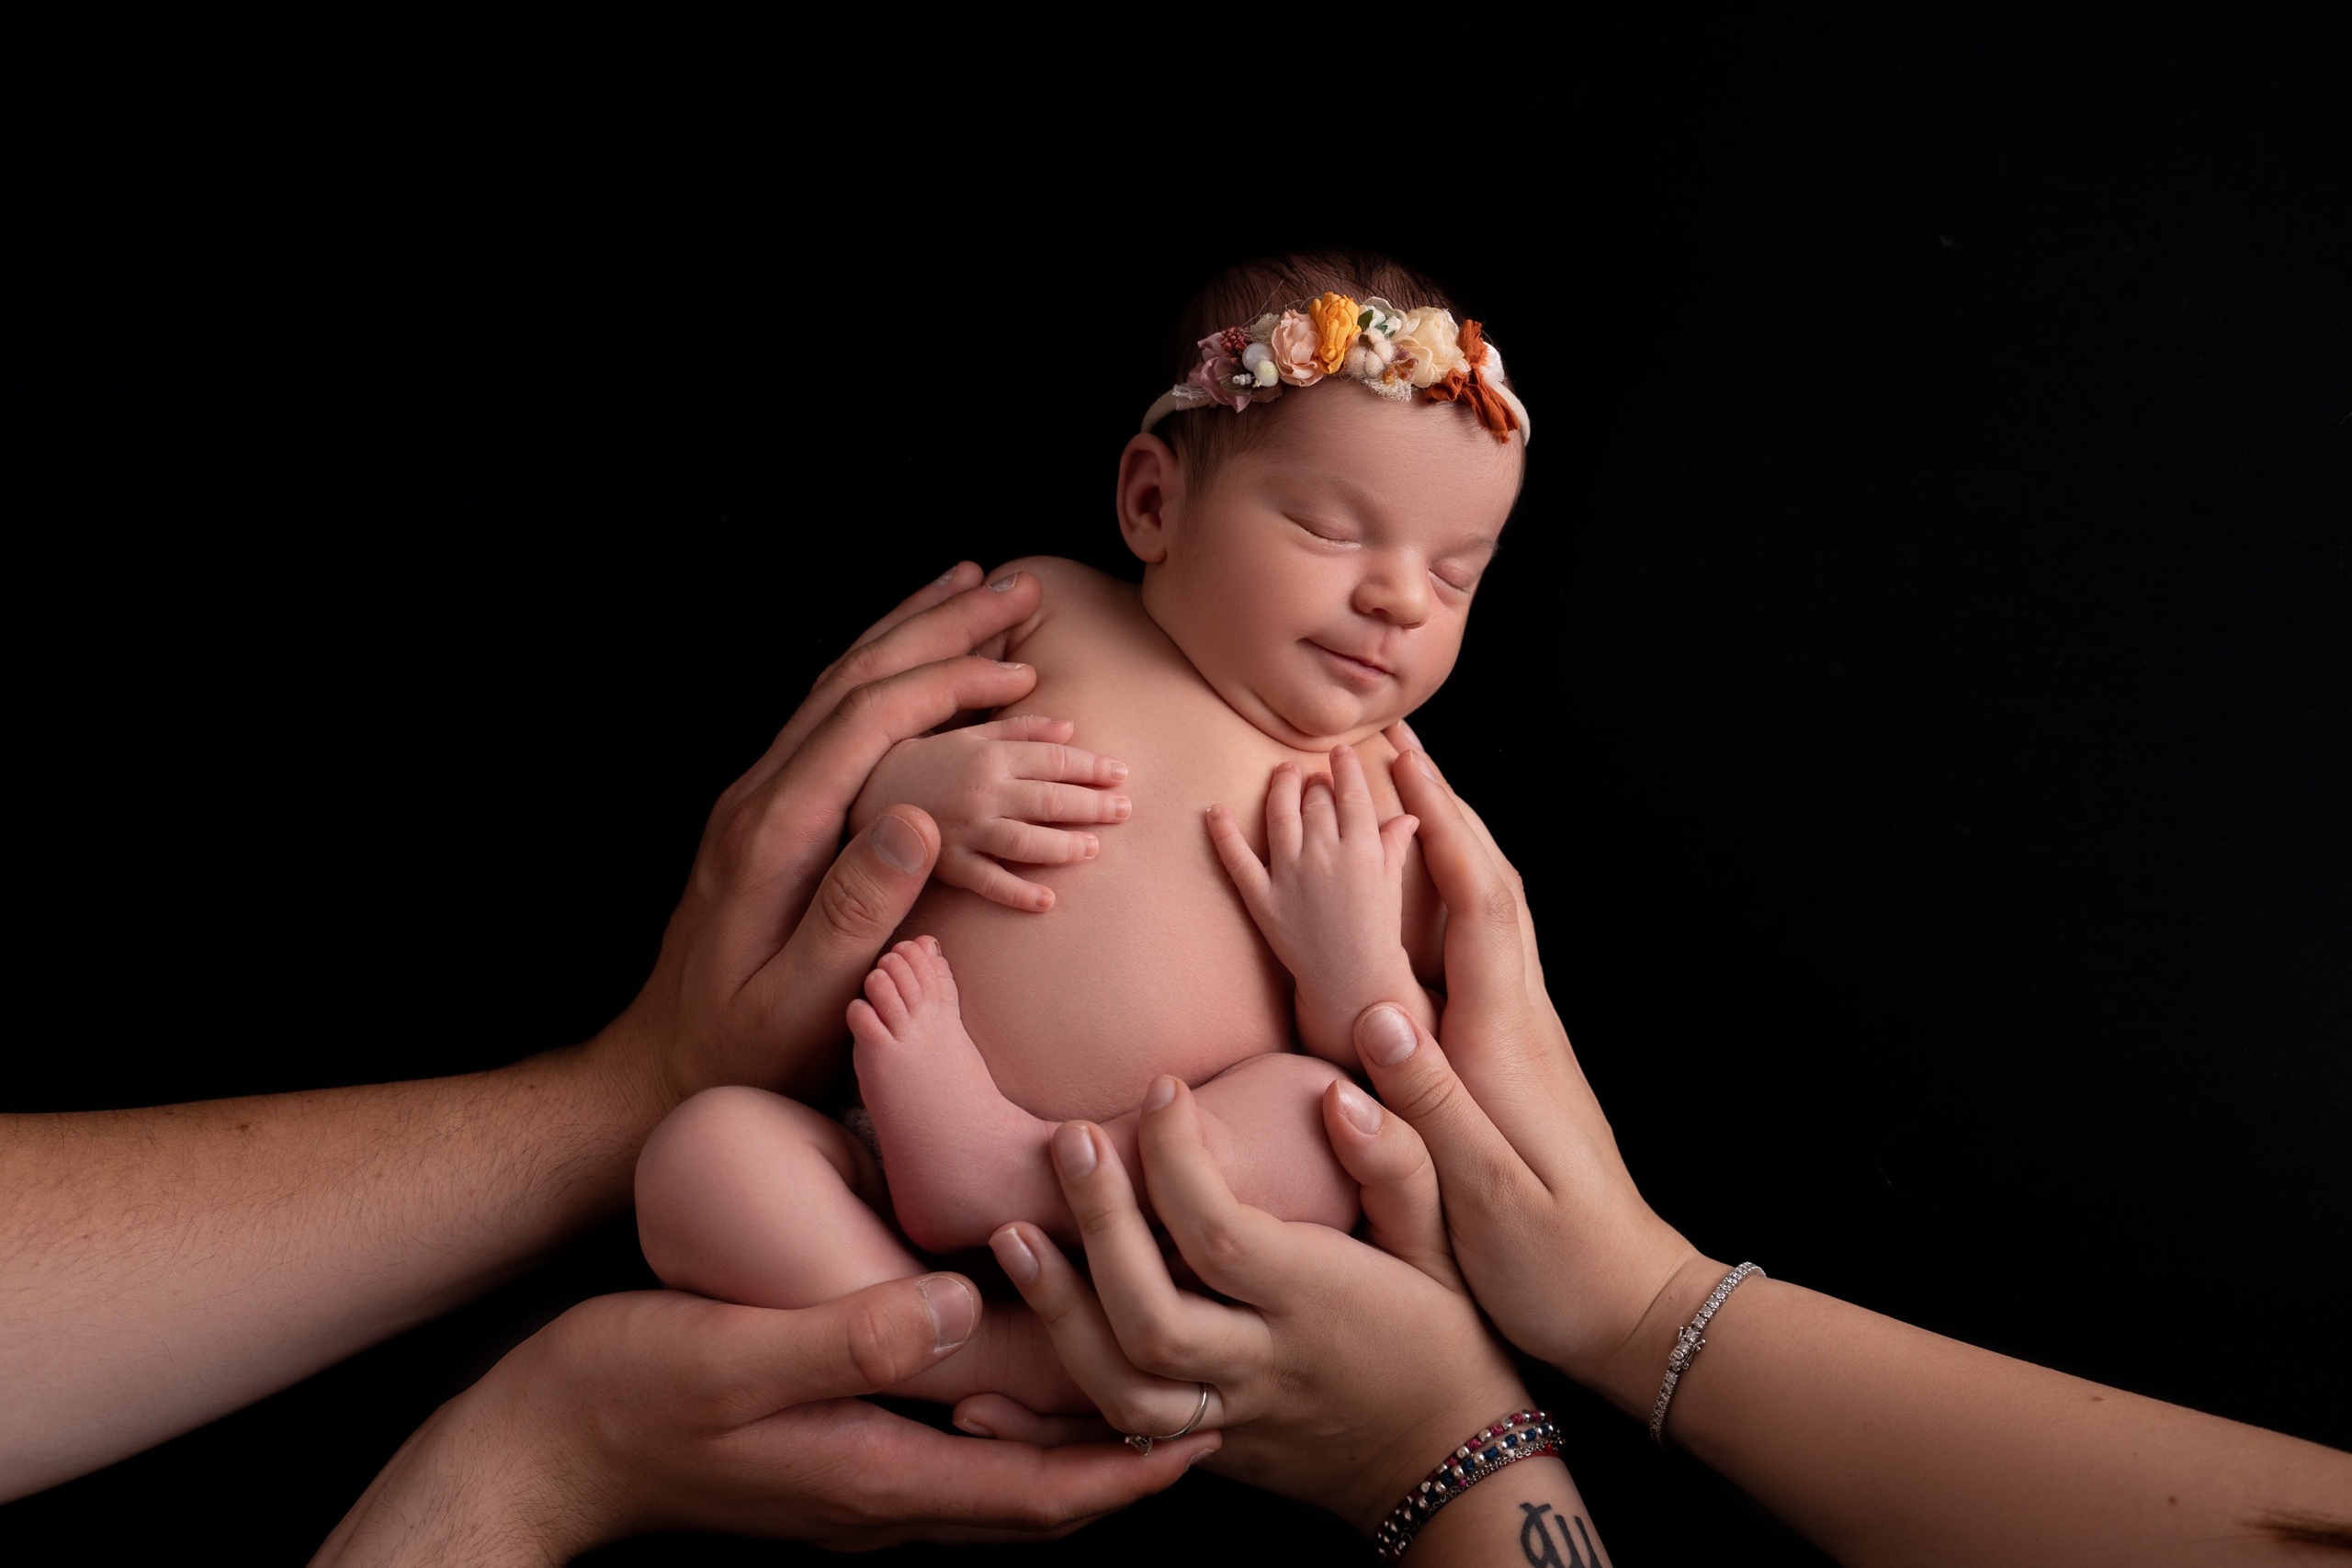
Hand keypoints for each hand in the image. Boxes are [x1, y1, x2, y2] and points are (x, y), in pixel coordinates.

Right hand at [310, 1276, 1218, 1564]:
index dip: (1128, 1471)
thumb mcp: (728, 1354)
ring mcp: (852, 1481)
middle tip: (1200, 1394)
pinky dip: (1006, 1420)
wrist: (530, 1448)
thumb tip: (955, 1308)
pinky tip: (1016, 1359)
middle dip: (1122, 1458)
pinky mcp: (828, 1452)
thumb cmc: (619, 1394)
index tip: (1207, 1430)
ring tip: (1132, 1370)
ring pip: (996, 1476)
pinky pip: (949, 1452)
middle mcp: (875, 1495)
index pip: (1033, 1496)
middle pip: (1033, 1497)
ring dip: (1069, 1439)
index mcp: (870, 1477)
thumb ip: (843, 1337)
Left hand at [595, 562, 1054, 1109]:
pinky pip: (832, 717)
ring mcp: (759, 799)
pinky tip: (914, 658)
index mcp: (772, 834)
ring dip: (909, 632)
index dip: (943, 686)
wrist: (659, 1067)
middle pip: (852, 680)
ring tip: (972, 587)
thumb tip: (919, 819)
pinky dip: (883, 671)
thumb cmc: (742, 1051)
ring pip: (838, 686)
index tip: (1018, 671)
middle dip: (937, 627)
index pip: (863, 724)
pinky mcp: (769, 813)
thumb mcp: (802, 1002)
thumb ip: (855, 910)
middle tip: (1016, 587)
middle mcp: (759, 797)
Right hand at [848, 715, 1131, 911]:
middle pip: (1050, 800)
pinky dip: (1018, 893)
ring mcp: (964, 829)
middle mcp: (981, 791)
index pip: (1053, 759)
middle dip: (1093, 805)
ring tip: (1094, 849)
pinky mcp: (946, 864)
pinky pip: (988, 882)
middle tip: (1126, 810)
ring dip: (1065, 846)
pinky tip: (1048, 901)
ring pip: (1026, 841)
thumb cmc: (924, 759)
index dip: (1091, 765)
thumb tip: (1071, 726)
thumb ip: (1020, 729)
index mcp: (988, 753)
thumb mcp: (968, 733)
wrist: (860, 792)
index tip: (1122, 772)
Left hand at [970, 1073, 1552, 1538]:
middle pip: (1155, 1318)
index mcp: (1319, 1304)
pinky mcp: (1204, 1450)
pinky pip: (1109, 1452)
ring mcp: (1229, 1417)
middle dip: (1098, 1230)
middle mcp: (1265, 1367)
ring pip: (1122, 1392)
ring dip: (1057, 1316)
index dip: (1178, 1163)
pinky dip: (1041, 1429)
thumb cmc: (1448, 1334)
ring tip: (1013, 1236)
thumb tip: (1340, 1093)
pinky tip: (979, 1395)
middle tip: (1066, 1141)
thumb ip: (1400, 1165)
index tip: (1161, 1091)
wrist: (1451, 1465)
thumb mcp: (1448, 1243)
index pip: (1225, 1236)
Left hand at [1207, 743, 1431, 1063]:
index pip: (1351, 793)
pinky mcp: (1263, 899)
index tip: (1340, 752)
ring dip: (1279, 787)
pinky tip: (1214, 810)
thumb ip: (1395, 845)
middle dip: (1314, 781)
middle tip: (1312, 773)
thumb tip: (1407, 814)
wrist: (1353, 982)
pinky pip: (1237, 859)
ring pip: (1280, 814)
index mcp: (1364, 850)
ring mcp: (1291, 876)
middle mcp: (1326, 856)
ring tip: (1281, 773)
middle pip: (1316, 800)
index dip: (1344, 767)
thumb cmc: (1378, 933)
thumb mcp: (1392, 885)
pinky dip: (1222, 832)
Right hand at [1355, 745, 1698, 1406]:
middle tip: (1398, 745)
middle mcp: (1522, 1022)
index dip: (1438, 824)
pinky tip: (1430, 904)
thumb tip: (1372, 1016)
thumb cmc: (1551, 1260)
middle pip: (1493, 886)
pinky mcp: (1521, 1066)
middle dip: (1446, 807)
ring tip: (1410, 795)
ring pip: (1496, 913)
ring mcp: (1527, 1040)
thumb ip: (1424, 1103)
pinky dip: (1456, 899)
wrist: (1630, 1304)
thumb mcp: (1477, 1191)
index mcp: (1505, 1039)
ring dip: (1457, 843)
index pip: (1477, 903)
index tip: (1397, 761)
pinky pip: (1485, 953)